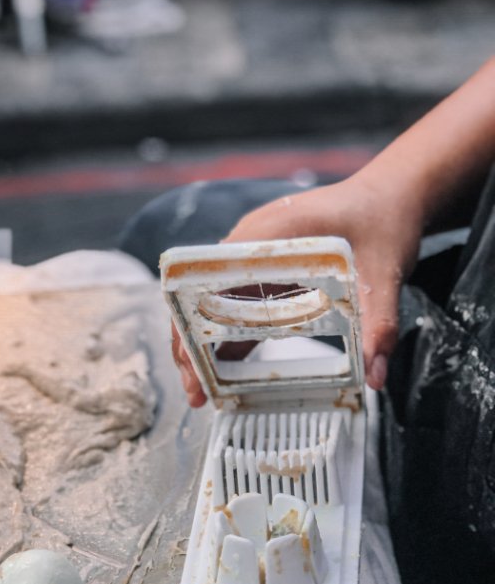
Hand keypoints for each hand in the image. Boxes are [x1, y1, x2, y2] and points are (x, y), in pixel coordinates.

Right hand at [172, 172, 425, 404]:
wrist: (393, 193)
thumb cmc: (384, 219)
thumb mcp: (385, 275)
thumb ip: (378, 325)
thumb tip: (374, 376)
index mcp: (271, 233)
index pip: (209, 278)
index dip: (192, 321)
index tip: (190, 360)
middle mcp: (252, 239)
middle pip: (201, 293)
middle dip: (192, 344)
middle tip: (194, 390)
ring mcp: (254, 252)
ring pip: (213, 300)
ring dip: (206, 342)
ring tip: (203, 388)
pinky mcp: (265, 266)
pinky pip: (236, 300)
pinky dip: (229, 333)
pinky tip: (227, 367)